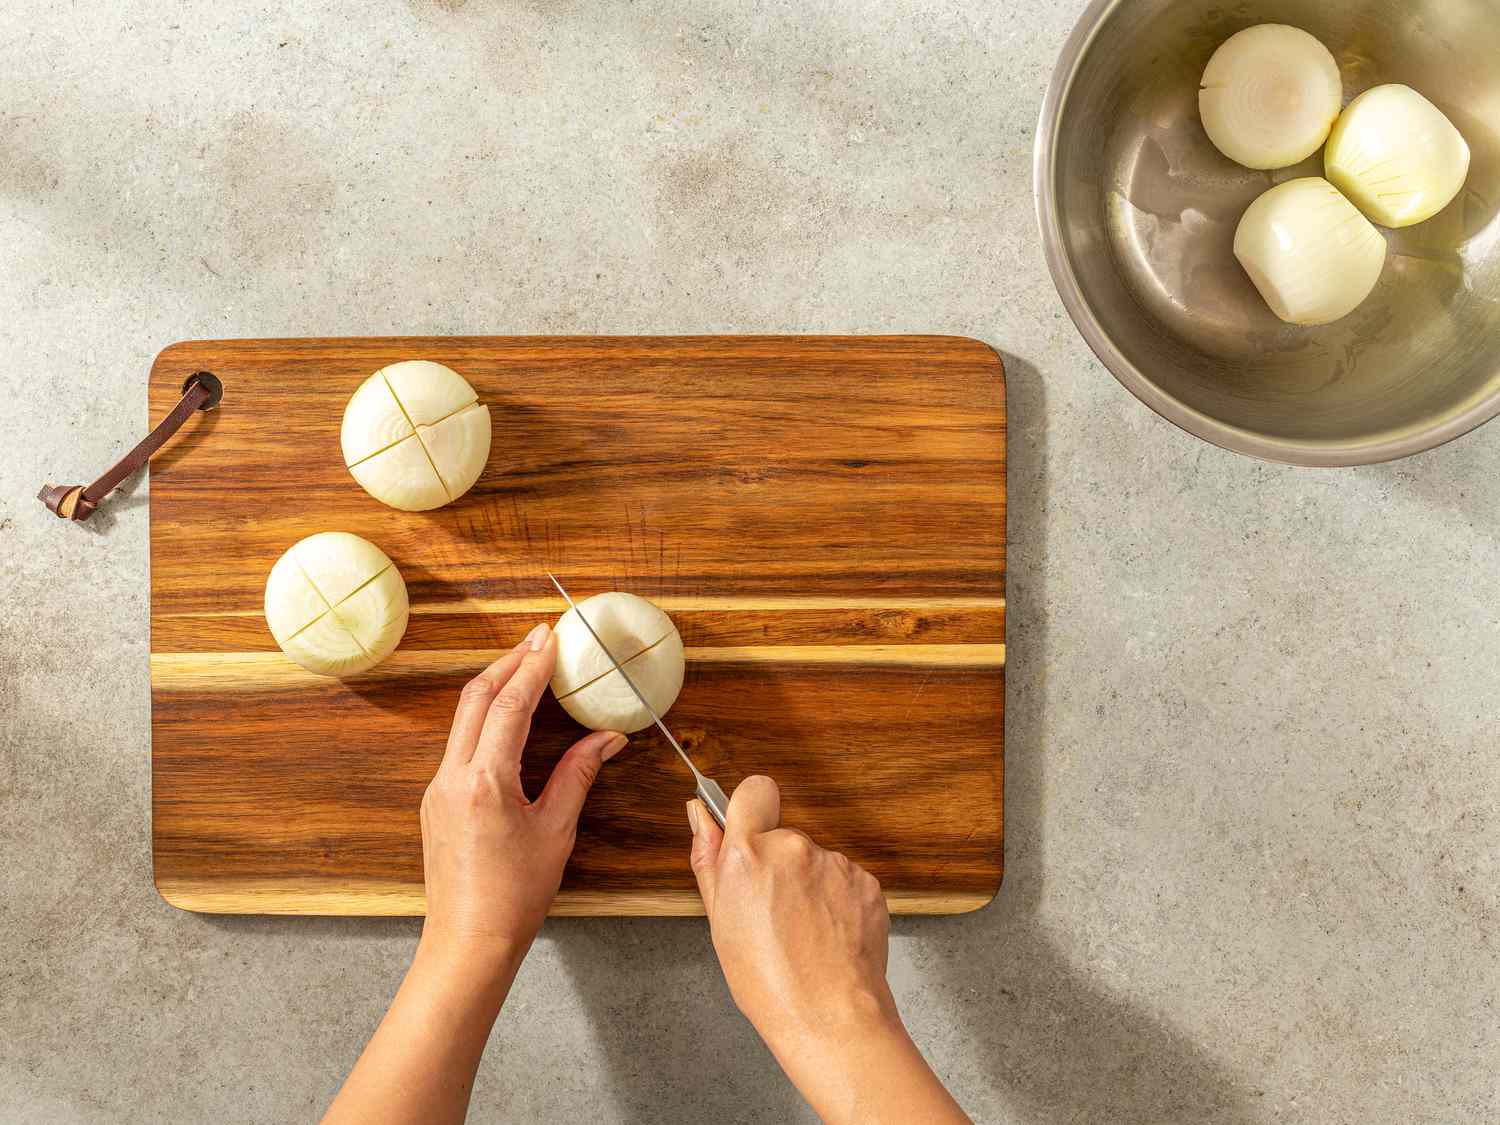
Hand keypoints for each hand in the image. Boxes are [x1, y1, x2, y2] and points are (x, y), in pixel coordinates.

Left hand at [420, 622, 625, 975]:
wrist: (468, 940)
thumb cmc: (514, 895)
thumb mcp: (556, 830)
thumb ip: (578, 775)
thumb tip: (606, 737)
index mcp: (485, 782)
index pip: (510, 707)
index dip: (533, 668)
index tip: (552, 640)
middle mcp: (453, 777)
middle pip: (476, 698)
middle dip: (509, 662)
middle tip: (538, 638)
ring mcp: (439, 787)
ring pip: (463, 717)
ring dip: (495, 686)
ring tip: (526, 665)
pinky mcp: (437, 800)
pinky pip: (460, 742)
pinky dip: (485, 716)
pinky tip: (508, 715)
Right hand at [686, 776, 895, 1048]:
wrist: (830, 1017)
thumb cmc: (769, 982)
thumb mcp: (719, 922)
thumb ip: (709, 857)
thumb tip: (699, 813)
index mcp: (749, 854)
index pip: (754, 790)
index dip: (751, 811)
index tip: (750, 836)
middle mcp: (794, 848)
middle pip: (783, 835)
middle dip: (777, 864)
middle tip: (772, 913)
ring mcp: (835, 863)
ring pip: (815, 861)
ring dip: (808, 885)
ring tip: (803, 932)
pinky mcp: (866, 881)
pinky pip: (843, 880)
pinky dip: (836, 901)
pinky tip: (827, 935)